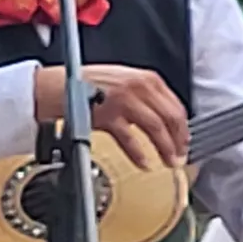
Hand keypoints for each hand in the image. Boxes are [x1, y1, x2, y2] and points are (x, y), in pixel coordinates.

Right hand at [43, 64, 186, 171]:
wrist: (58, 86)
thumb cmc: (87, 85)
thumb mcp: (124, 81)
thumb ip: (146, 96)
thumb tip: (165, 119)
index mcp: (146, 78)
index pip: (176, 105)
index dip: (183, 127)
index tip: (184, 140)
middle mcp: (138, 87)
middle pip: (170, 117)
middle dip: (179, 140)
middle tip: (180, 155)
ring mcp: (123, 101)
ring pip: (155, 128)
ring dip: (165, 148)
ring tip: (168, 161)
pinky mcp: (108, 116)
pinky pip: (130, 139)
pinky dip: (139, 154)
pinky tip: (144, 163)